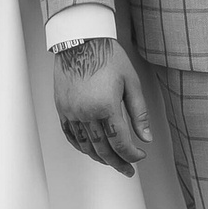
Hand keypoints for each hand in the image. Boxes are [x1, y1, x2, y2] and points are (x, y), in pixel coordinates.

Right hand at [50, 37, 151, 174]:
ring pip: (85, 146)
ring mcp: (71, 111)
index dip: (132, 155)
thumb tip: (146, 137)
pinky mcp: (61, 108)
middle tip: (128, 169)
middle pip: (103, 149)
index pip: (120, 143)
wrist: (80, 39)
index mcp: (106, 106)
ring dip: (100, 157)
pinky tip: (90, 150)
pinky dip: (81, 146)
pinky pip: (70, 135)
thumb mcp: (131, 83)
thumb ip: (139, 113)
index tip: (139, 156)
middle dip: (118, 162)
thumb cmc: (107, 56)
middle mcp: (86, 112)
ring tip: (111, 161)